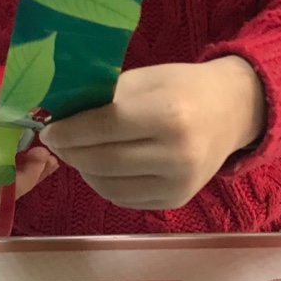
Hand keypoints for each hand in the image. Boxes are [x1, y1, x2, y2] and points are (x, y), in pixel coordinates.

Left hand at [40, 56, 265, 210]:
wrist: (231, 111)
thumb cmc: (183, 87)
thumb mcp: (145, 79)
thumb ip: (105, 98)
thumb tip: (59, 115)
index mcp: (169, 115)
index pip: (105, 127)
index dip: (70, 131)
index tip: (48, 128)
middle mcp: (177, 154)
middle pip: (103, 160)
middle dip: (70, 152)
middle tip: (55, 140)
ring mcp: (179, 183)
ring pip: (109, 185)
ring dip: (84, 169)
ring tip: (77, 151)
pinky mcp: (176, 200)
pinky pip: (124, 198)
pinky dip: (104, 183)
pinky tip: (100, 165)